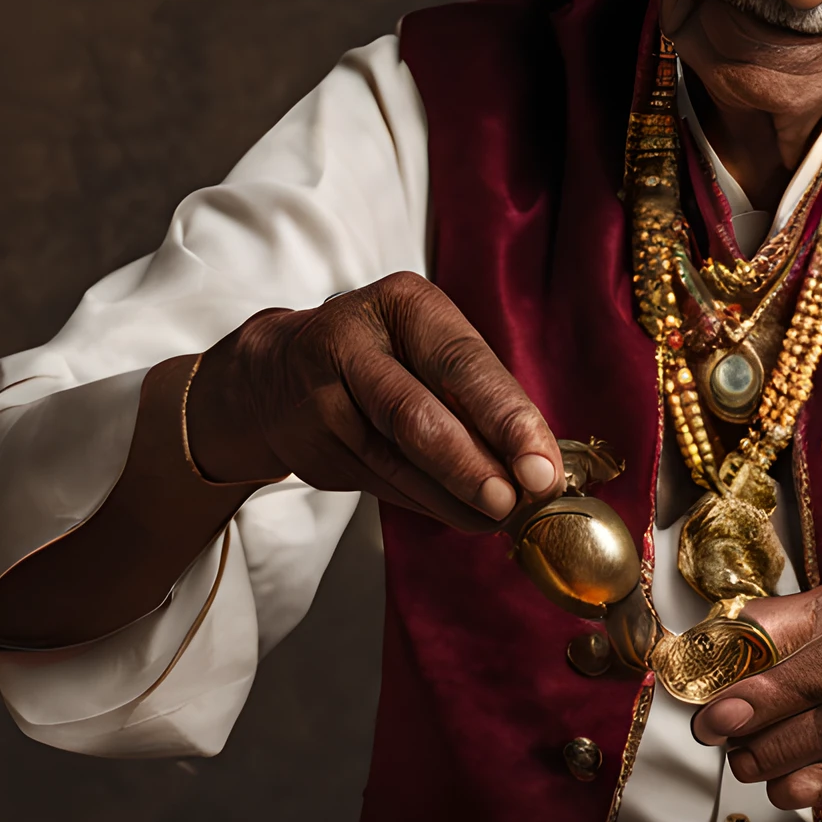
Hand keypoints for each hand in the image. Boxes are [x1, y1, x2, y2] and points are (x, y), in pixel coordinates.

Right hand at [186, 272, 563, 529]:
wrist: (279, 372)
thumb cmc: (387, 358)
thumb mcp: (432, 350)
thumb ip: (481, 400)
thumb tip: (540, 470)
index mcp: (405, 304)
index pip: (463, 364)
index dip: (507, 419)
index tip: (542, 469)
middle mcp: (356, 341)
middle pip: (416, 414)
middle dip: (473, 466)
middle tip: (514, 503)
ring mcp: (321, 393)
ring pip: (395, 460)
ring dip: (453, 498)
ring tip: (497, 516)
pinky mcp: (307, 441)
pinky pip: (378, 483)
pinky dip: (425, 503)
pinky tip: (458, 512)